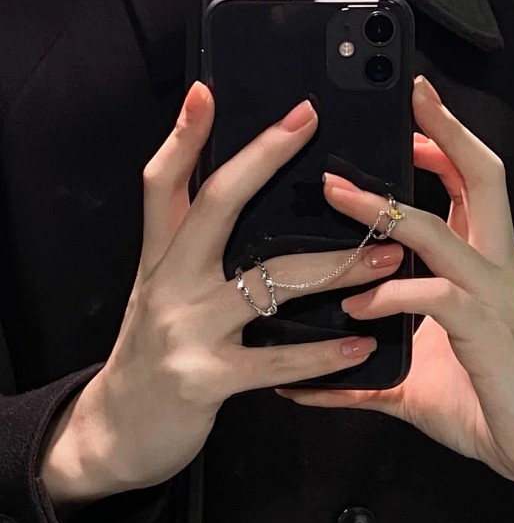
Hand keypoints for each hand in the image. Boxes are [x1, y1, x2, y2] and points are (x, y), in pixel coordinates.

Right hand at [41, 83, 403, 507]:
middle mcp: (170, 282)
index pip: (165, 184)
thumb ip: (194, 258)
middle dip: (261, 159)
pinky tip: (360, 345)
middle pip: (214, 206)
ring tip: (388, 256)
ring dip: (336, 267)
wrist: (116, 429)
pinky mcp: (205, 378)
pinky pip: (276, 360)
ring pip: (268, 282)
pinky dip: (323, 354)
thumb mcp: (162, 295)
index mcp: (162, 259)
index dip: (183, 137)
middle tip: (307, 122)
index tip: (207, 93)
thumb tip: (243, 220)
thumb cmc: (152, 357)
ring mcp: (186, 329)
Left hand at [278, 76, 513, 512]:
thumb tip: (318, 369)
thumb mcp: (420, 372)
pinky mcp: (488, 333)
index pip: (471, 185)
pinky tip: (356, 307)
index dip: (444, 144)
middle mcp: (494, 270)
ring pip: (444, 231)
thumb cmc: (486, 400)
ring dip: (387, 209)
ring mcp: (494, 298)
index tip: (407, 117)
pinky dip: (391, 294)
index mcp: (482, 268)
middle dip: (442, 134)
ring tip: (337, 193)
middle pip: (481, 179)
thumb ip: (373, 361)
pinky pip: (436, 296)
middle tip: (404, 99)